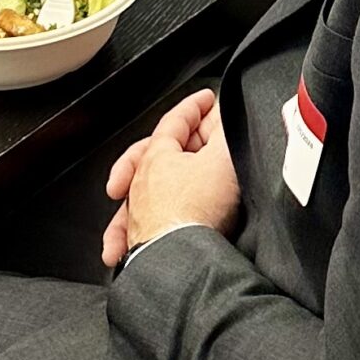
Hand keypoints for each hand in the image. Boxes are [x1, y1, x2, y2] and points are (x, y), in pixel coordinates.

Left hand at [101, 89, 238, 267]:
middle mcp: (140, 183)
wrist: (181, 260)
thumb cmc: (196, 213)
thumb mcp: (221, 161)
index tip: (206, 99)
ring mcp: (137, 213)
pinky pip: (132, 227)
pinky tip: (146, 227)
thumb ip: (225, 135)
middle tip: (198, 133)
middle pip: (154, 151)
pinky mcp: (138, 242)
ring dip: (159, 181)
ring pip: (142, 189)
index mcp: (157, 156)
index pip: (175, 120)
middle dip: (176, 140)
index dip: (194, 106)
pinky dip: (139, 223)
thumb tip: (227, 116)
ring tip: (179, 179)